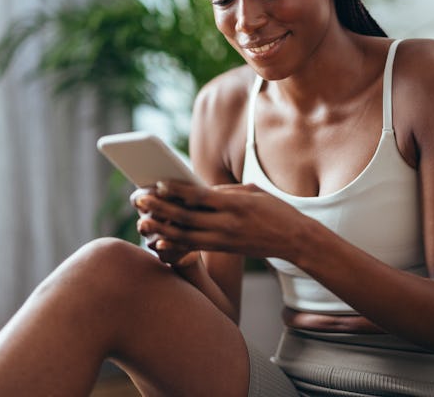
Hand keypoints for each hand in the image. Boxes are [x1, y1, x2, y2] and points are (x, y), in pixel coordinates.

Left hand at [133, 181, 304, 260]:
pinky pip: (195, 247)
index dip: (177, 191)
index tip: (157, 184)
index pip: (200, 196)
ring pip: (186, 235)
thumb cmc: (275, 210)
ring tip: (141, 220)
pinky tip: (158, 240)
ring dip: (161, 227)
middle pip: (186, 217)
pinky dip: (175, 243)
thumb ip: (224, 191)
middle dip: (160, 208)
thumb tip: (196, 190)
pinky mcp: (225, 249)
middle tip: (138, 200)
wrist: (295, 240)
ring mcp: (225, 239)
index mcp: (235, 204)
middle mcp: (227, 224)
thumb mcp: (252, 192)